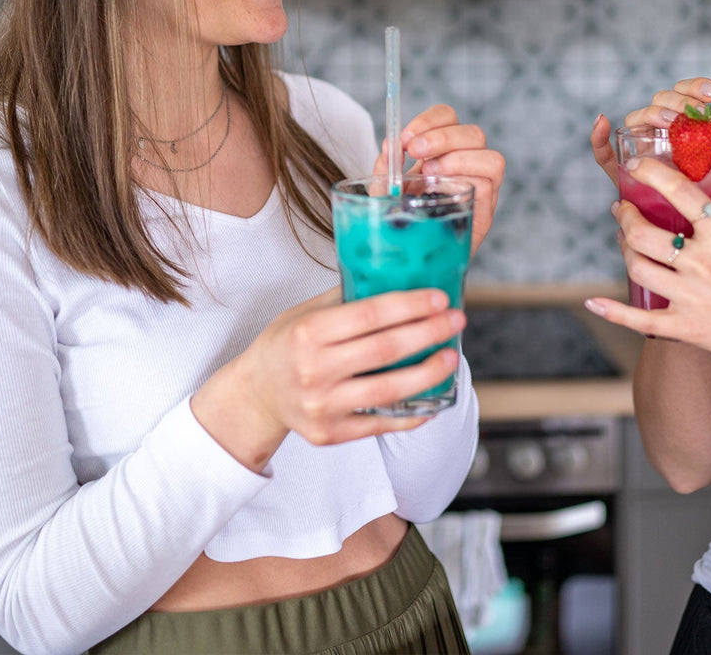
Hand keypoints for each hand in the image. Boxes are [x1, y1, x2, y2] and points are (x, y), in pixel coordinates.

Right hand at [191, 287, 464, 470]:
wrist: (254, 395)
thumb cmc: (285, 345)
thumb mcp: (305, 312)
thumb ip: (346, 299)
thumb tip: (396, 276)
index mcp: (308, 333)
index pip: (369, 314)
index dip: (409, 305)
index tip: (439, 298)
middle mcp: (314, 370)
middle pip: (385, 350)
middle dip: (428, 333)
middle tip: (456, 320)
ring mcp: (323, 406)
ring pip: (388, 391)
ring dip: (428, 374)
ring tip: (451, 357)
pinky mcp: (331, 433)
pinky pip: (380, 424)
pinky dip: (412, 413)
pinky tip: (433, 398)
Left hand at [373, 104, 503, 254]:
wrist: (410, 261)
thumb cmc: (401, 223)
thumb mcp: (384, 191)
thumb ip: (385, 168)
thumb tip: (389, 145)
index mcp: (444, 152)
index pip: (449, 118)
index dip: (430, 121)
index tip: (405, 138)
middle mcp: (468, 166)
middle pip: (474, 134)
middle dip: (442, 138)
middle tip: (414, 152)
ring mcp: (481, 189)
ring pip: (492, 159)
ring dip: (458, 159)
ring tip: (430, 173)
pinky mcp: (484, 213)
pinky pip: (489, 187)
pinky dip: (466, 182)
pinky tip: (441, 190)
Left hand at [585, 155, 710, 375]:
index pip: (679, 192)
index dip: (651, 174)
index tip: (636, 165)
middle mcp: (703, 263)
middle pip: (643, 233)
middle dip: (625, 215)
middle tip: (622, 208)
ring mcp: (691, 296)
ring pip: (637, 267)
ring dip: (624, 249)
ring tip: (624, 239)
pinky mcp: (685, 326)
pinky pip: (639, 319)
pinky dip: (612, 311)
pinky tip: (593, 302)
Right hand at [592, 77, 710, 205]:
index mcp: (687, 130)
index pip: (684, 96)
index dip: (694, 88)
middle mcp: (662, 137)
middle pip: (660, 103)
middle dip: (677, 101)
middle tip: (696, 112)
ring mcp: (642, 154)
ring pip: (637, 120)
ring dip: (652, 113)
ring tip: (671, 121)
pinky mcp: (626, 175)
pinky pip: (606, 156)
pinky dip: (598, 138)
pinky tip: (602, 122)